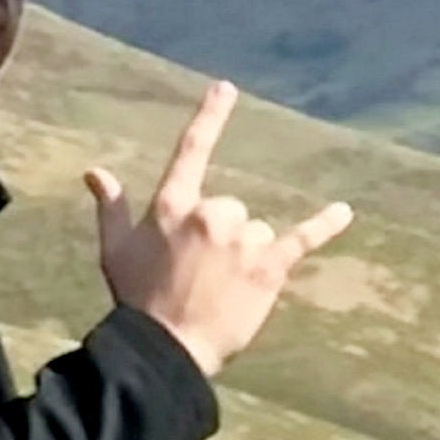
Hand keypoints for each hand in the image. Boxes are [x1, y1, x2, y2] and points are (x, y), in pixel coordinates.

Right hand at [85, 82, 353, 377]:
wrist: (167, 350)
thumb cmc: (138, 301)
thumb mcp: (115, 250)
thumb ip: (111, 206)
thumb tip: (95, 171)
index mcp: (172, 206)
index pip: (192, 151)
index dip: (209, 118)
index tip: (226, 89)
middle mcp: (210, 214)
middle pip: (230, 208)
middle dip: (220, 236)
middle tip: (201, 275)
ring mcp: (242, 240)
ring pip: (256, 231)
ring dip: (246, 254)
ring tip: (222, 288)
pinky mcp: (269, 267)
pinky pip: (302, 238)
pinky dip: (324, 225)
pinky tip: (344, 212)